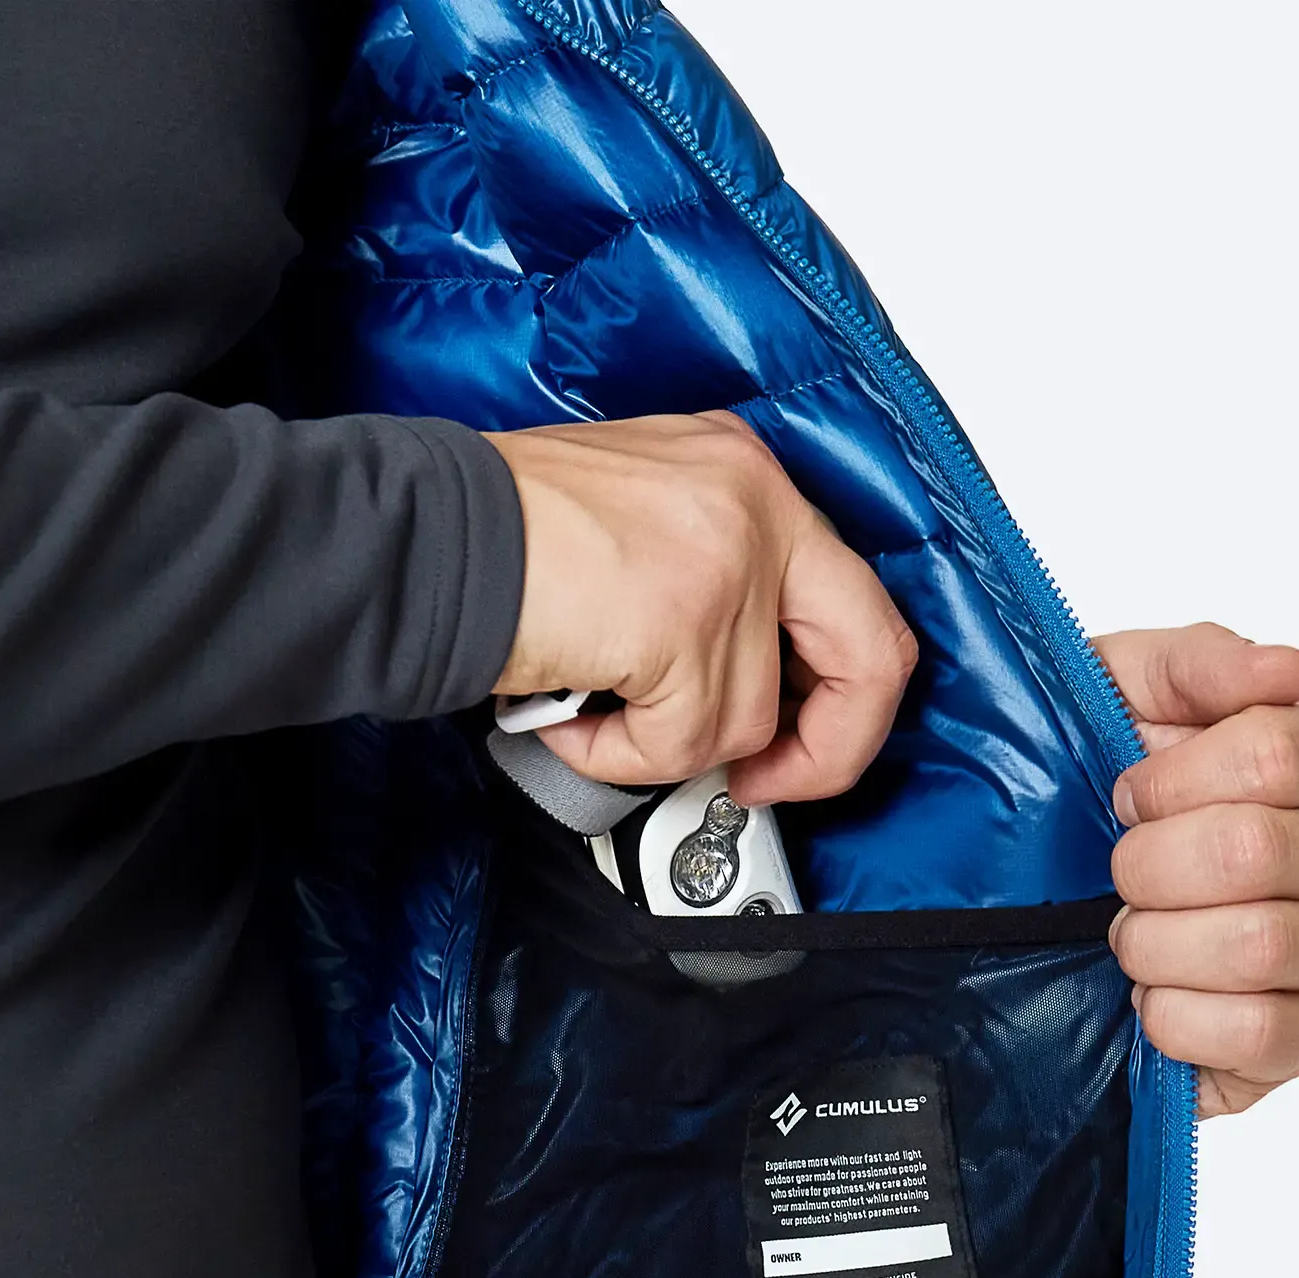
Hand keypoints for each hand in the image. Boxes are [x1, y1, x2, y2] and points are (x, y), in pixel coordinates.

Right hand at [484, 411, 915, 801]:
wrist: (425, 534)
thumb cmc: (506, 535)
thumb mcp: (643, 520)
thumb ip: (717, 586)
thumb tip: (753, 691)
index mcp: (749, 474)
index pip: (855, 598)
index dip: (835, 692)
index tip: (787, 734)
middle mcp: (755, 503)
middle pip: (872, 658)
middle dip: (831, 749)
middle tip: (768, 781)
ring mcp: (727, 563)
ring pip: (745, 721)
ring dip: (659, 746)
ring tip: (589, 709)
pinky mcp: (683, 623)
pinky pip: (681, 745)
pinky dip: (618, 755)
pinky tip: (570, 714)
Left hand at [1098, 623, 1298, 1117]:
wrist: (1042, 911)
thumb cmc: (1090, 795)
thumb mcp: (1113, 696)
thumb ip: (1195, 664)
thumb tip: (1287, 669)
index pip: (1278, 752)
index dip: (1173, 781)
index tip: (1126, 794)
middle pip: (1260, 851)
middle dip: (1149, 867)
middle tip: (1118, 876)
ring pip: (1260, 945)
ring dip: (1156, 945)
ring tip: (1128, 938)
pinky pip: (1259, 1031)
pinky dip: (1177, 1018)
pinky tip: (1152, 1000)